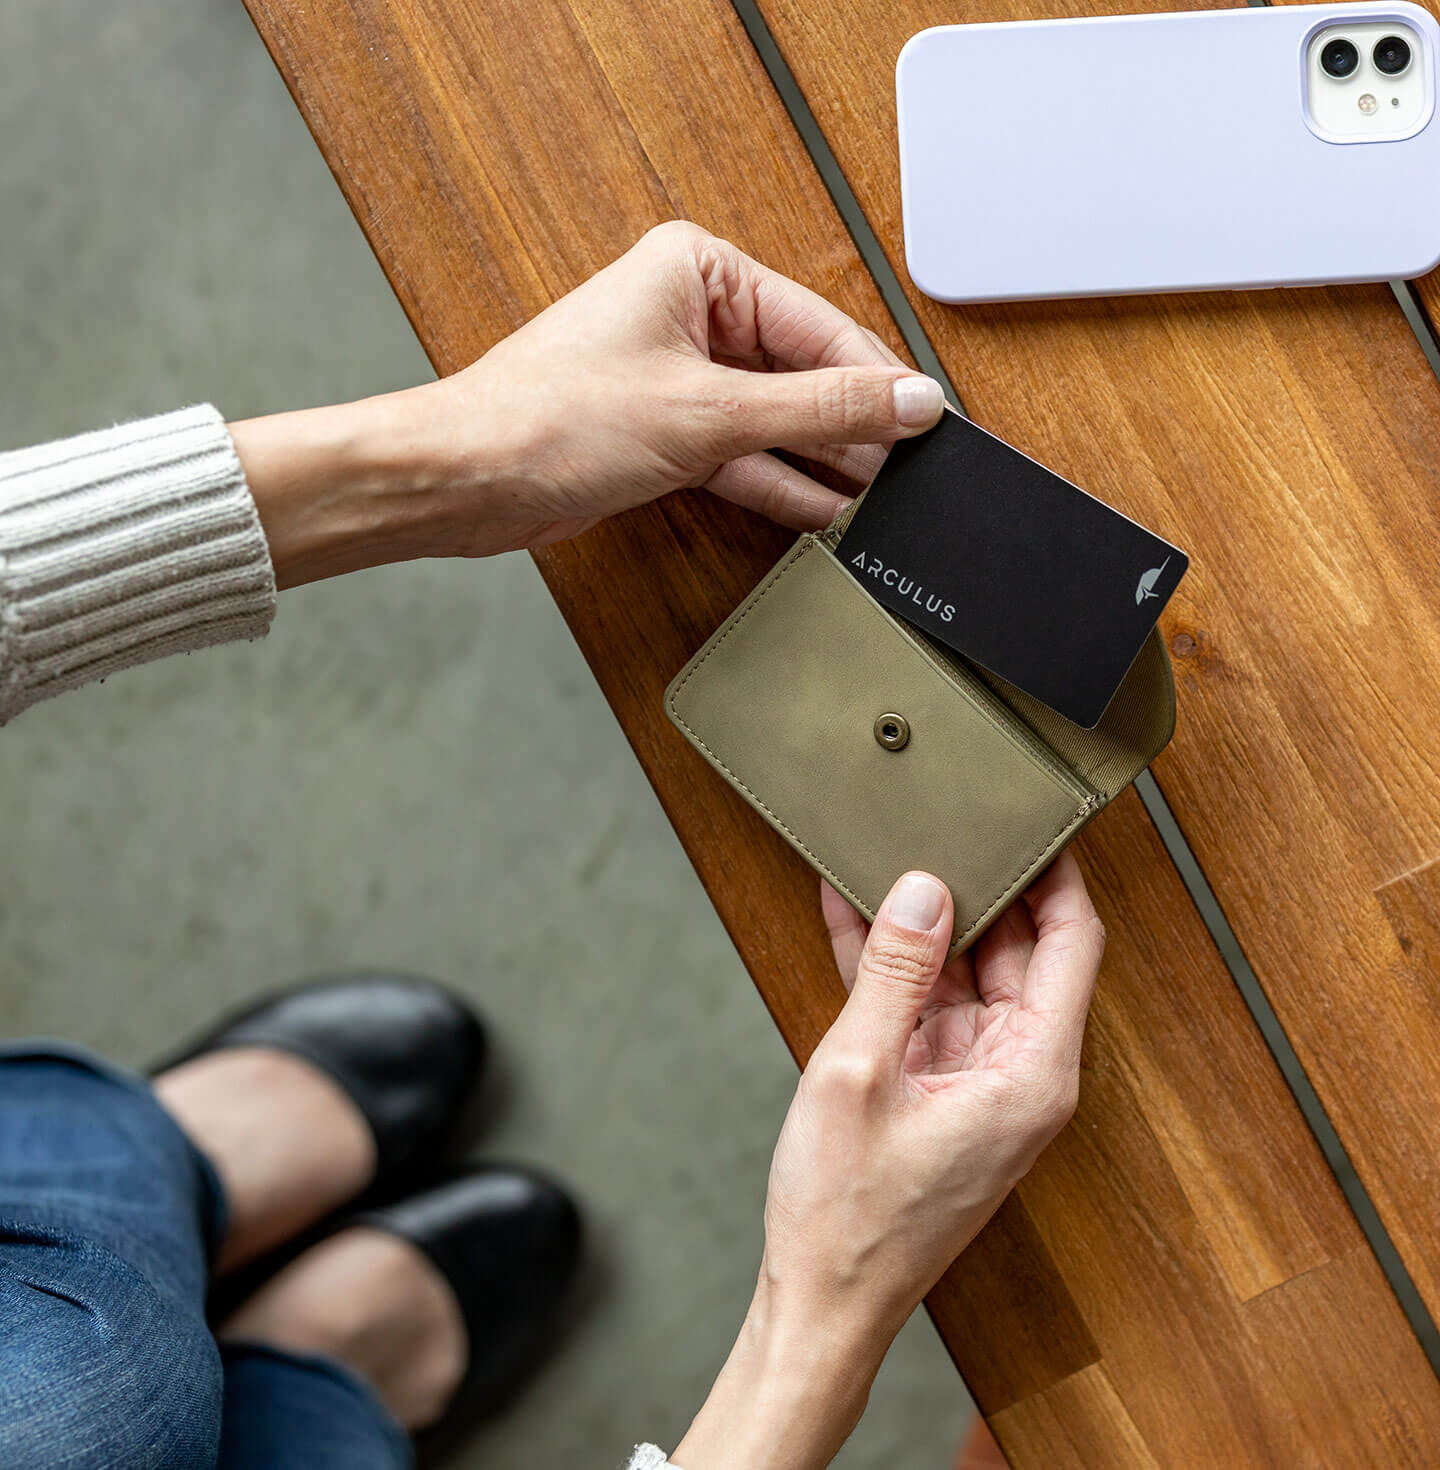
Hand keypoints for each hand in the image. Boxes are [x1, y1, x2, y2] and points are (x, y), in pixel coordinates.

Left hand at [231, 222, 944, 585]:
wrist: (468, 480)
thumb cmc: (548, 416)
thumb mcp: (709, 413)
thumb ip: (818, 410)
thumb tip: (905, 401)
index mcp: (696, 270)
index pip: (816, 325)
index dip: (875, 380)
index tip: (926, 421)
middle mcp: (686, 315)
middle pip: (797, 374)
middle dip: (847, 427)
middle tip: (906, 469)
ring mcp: (675, 378)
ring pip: (770, 421)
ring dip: (817, 463)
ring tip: (876, 498)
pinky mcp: (661, 433)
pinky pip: (739, 455)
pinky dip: (776, 484)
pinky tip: (823, 510)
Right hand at [673, 857, 1103, 1469]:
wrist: (822, 1302)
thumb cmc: (849, 1216)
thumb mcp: (859, 1071)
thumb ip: (893, 971)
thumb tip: (921, 889)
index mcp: (1032, 1071)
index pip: (1073, 942)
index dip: (1058, 873)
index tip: (1035, 816)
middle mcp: (1018, 1070)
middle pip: (1016, 949)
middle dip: (976, 886)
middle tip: (940, 818)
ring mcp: (976, 1077)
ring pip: (963, 971)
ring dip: (922, 923)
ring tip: (882, 853)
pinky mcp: (935, 1085)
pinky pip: (922, 1004)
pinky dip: (890, 966)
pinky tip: (851, 914)